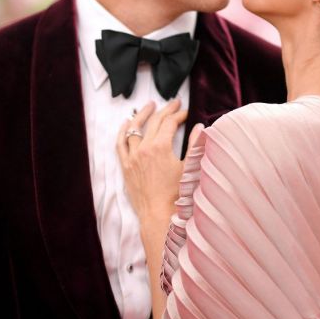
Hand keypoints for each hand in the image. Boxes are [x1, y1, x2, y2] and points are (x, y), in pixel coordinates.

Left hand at [117, 100, 187, 221]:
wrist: (158, 215)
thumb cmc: (176, 195)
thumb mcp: (189, 168)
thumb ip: (194, 145)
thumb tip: (199, 127)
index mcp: (160, 148)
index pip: (169, 123)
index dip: (179, 115)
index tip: (186, 113)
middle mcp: (143, 149)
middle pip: (154, 122)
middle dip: (165, 110)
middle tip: (174, 103)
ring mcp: (132, 157)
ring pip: (134, 128)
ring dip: (143, 115)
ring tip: (150, 105)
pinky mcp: (125, 166)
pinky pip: (120, 144)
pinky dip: (123, 131)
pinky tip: (126, 123)